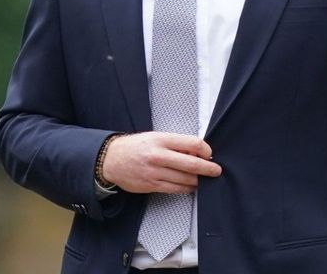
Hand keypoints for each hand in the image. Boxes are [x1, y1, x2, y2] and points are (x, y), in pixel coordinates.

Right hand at [100, 132, 221, 193]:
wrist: (110, 160)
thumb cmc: (134, 147)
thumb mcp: (154, 137)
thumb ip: (174, 144)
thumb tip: (196, 152)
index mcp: (160, 139)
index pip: (192, 143)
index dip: (205, 150)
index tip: (208, 153)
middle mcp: (158, 155)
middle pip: (192, 163)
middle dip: (208, 168)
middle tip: (216, 170)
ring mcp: (155, 172)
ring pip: (186, 179)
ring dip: (198, 180)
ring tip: (201, 178)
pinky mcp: (152, 185)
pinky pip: (176, 189)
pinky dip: (187, 188)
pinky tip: (189, 185)